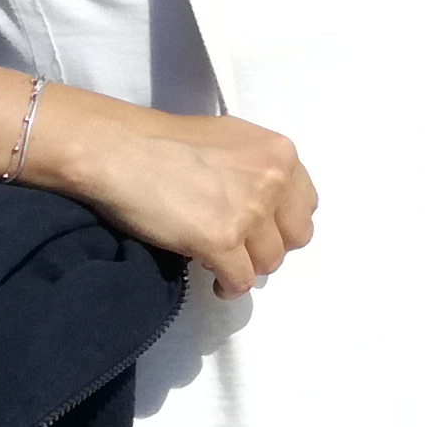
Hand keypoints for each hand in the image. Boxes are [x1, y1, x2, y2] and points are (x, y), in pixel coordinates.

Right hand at [52, 99, 316, 295]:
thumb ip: (258, 168)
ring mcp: (250, 212)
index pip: (306, 205)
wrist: (121, 151)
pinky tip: (215, 282)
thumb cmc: (166, 141)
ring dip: (246, 267)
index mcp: (280, 153)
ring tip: (222, 263)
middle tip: (241, 248)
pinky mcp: (222, 241)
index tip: (262, 229)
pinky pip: (240, 280)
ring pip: (269, 263)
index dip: (282, 222)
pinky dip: (229, 286)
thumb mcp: (232, 140)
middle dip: (269, 246)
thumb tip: (267, 202)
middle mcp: (273, 181)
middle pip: (295, 238)